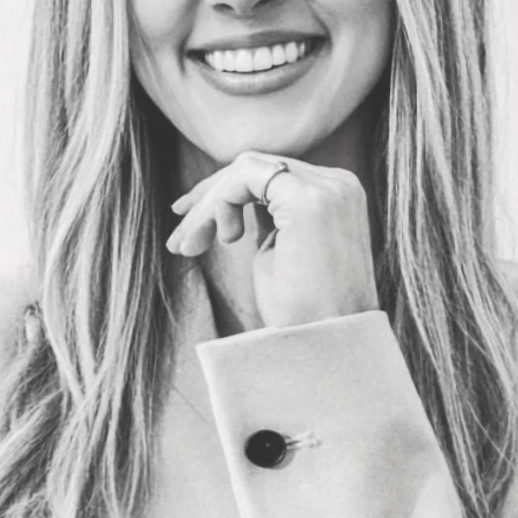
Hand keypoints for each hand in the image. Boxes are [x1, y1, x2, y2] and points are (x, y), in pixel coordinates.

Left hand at [165, 151, 379, 330]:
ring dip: (209, 206)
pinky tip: (221, 239)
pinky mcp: (309, 199)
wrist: (325, 348)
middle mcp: (338, 185)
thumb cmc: (301, 315)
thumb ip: (265, 222)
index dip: (226, 195)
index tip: (193, 228)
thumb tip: (231, 205)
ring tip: (189, 247)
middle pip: (256, 169)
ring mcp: (327, 189)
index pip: (271, 178)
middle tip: (179, 239)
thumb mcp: (278, 256)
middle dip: (208, 199)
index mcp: (335, 198)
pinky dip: (220, 203)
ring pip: (247, 170)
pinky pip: (246, 177)